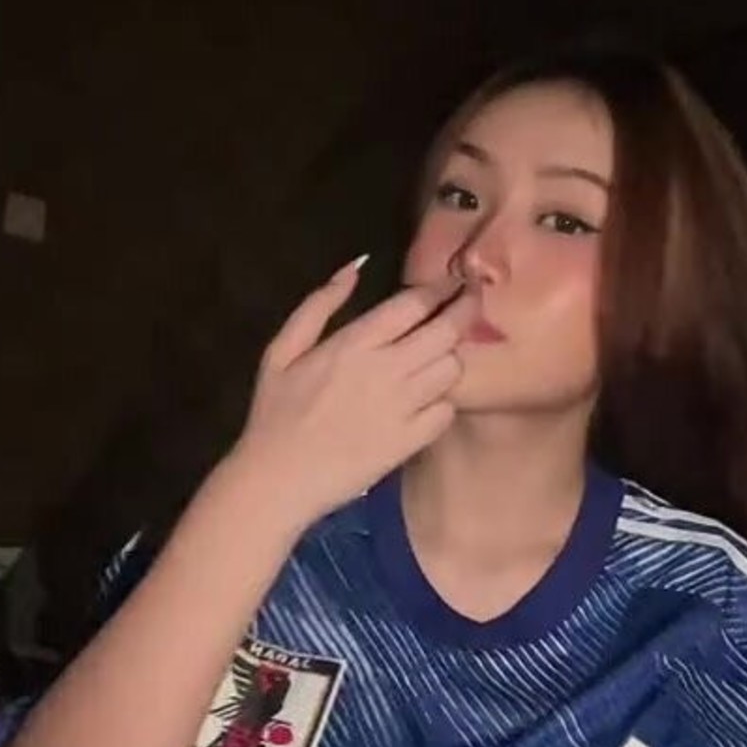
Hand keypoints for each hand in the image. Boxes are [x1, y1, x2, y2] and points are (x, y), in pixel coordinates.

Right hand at [235, 258, 476, 527]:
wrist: (278, 480)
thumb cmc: (276, 413)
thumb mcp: (282, 349)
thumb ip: (319, 304)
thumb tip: (356, 266)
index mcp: (354, 342)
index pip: (414, 303)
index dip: (441, 288)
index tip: (453, 281)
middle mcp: (385, 370)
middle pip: (447, 330)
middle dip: (465, 310)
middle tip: (470, 304)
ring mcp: (402, 407)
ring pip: (452, 368)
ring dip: (451, 357)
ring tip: (441, 355)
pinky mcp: (410, 441)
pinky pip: (447, 411)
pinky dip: (443, 402)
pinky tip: (429, 400)